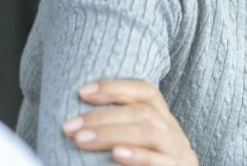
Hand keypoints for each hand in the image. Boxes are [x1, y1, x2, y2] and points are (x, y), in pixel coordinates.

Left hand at [62, 79, 197, 165]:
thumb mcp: (140, 144)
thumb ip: (122, 129)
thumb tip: (79, 121)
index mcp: (165, 120)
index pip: (146, 92)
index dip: (115, 87)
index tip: (82, 91)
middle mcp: (173, 132)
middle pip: (141, 112)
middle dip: (102, 116)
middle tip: (70, 126)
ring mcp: (177, 153)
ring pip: (148, 132)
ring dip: (110, 134)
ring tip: (81, 140)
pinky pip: (157, 161)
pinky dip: (136, 155)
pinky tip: (116, 154)